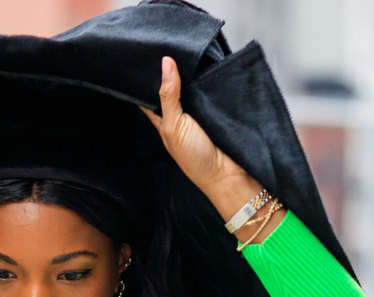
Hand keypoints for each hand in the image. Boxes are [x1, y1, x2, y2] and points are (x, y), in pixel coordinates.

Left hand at [141, 56, 278, 239]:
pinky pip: (213, 87)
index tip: (143, 55)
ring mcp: (200, 111)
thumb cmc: (196, 159)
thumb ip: (168, 96)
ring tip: (190, 48)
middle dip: (170, 68)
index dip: (145, 77)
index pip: (149, 94)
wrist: (230, 175)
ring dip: (193, 71)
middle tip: (170, 44)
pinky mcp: (218, 108)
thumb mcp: (174, 127)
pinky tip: (211, 62)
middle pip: (172, 85)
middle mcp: (181, 114)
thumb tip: (166, 63)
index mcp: (163, 120)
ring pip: (193, 84)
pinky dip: (212, 76)